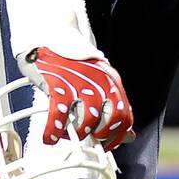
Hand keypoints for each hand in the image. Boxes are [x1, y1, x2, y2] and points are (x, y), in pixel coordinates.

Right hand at [18, 46, 133, 149]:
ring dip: (78, 134)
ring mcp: (79, 82)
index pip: (125, 116)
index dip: (117, 136)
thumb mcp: (98, 81)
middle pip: (110, 119)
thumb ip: (113, 107)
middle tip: (87, 140)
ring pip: (88, 120)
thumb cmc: (72, 61)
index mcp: (111, 82)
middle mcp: (99, 82)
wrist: (50, 32)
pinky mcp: (57, 84)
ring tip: (67, 135)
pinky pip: (59, 115)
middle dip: (100, 136)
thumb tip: (129, 136)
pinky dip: (54, 131)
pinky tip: (49, 137)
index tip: (107, 145)